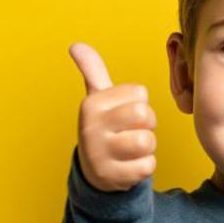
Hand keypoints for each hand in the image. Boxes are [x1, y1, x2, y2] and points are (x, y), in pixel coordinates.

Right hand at [69, 42, 156, 191]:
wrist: (94, 171)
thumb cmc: (104, 128)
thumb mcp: (97, 99)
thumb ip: (93, 71)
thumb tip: (75, 45)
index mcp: (92, 104)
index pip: (141, 94)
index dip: (139, 104)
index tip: (124, 114)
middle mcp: (92, 127)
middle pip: (145, 115)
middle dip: (147, 125)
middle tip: (132, 131)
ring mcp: (100, 154)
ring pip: (147, 142)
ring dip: (147, 148)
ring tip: (131, 149)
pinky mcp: (112, 177)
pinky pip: (148, 167)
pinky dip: (145, 167)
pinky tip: (130, 165)